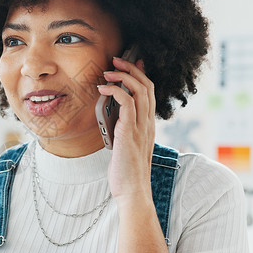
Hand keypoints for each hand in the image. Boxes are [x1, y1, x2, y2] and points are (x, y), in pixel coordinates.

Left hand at [97, 57, 155, 201]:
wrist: (132, 192)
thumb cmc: (127, 173)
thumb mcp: (126, 147)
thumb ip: (124, 132)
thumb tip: (114, 119)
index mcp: (148, 126)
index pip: (150, 93)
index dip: (142, 75)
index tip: (132, 64)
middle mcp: (148, 124)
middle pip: (147, 86)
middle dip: (132, 69)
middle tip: (117, 60)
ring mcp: (141, 127)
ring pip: (140, 90)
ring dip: (123, 76)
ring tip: (108, 71)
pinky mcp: (129, 131)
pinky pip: (127, 102)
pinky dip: (115, 90)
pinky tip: (103, 89)